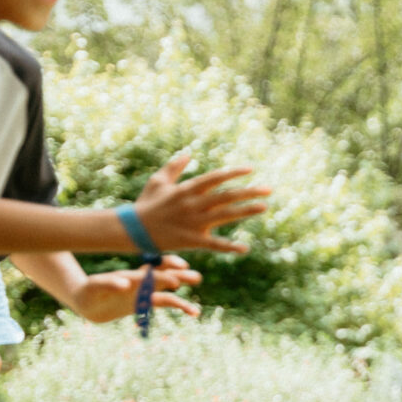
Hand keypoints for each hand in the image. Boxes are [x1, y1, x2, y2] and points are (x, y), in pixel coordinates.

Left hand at [72, 258, 202, 323]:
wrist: (86, 302)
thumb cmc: (87, 292)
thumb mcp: (94, 287)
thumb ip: (109, 284)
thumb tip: (125, 284)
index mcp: (129, 276)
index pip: (148, 274)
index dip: (161, 275)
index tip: (175, 278)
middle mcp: (140, 282)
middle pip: (163, 277)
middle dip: (179, 277)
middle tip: (196, 278)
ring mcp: (143, 292)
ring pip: (166, 292)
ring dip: (180, 299)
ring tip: (195, 311)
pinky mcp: (144, 302)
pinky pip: (164, 303)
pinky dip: (178, 305)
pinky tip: (193, 312)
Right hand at [133, 153, 269, 254]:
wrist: (133, 229)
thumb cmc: (146, 204)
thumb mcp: (158, 181)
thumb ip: (174, 167)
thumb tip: (188, 153)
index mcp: (187, 189)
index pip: (215, 178)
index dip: (233, 173)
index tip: (250, 170)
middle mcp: (193, 204)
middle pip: (226, 196)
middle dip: (248, 192)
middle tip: (268, 189)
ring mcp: (194, 222)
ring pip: (225, 216)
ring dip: (245, 211)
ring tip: (264, 207)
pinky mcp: (192, 240)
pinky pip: (214, 245)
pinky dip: (229, 247)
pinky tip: (244, 249)